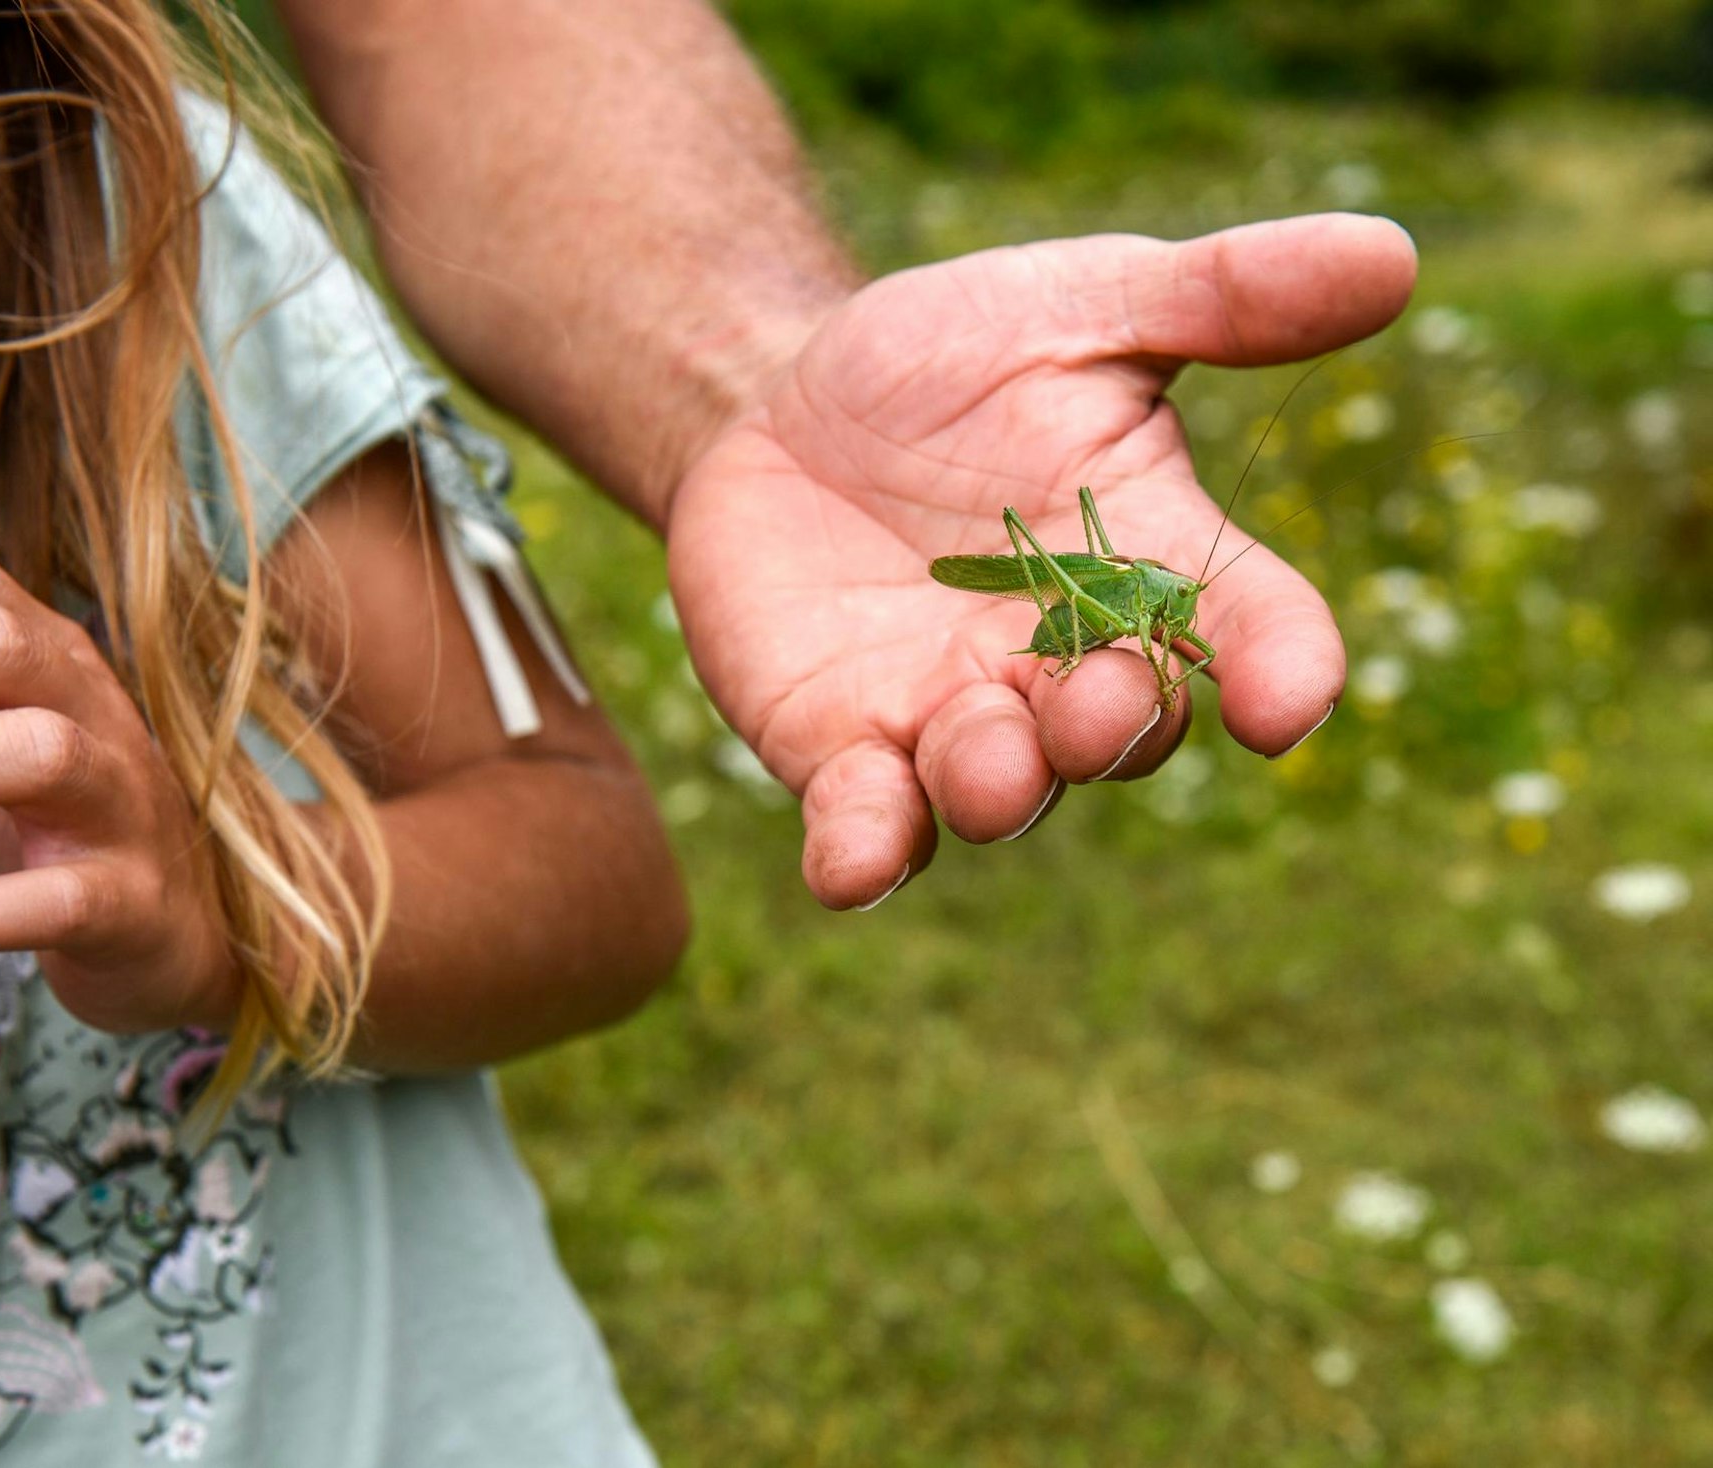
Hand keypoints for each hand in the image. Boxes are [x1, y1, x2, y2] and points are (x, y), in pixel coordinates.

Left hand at [667, 213, 1416, 907]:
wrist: (786, 397)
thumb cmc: (961, 360)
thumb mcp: (1085, 304)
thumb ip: (1223, 296)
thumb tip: (1393, 251)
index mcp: (1152, 562)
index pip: (1248, 626)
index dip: (1282, 665)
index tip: (1293, 700)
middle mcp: (1066, 663)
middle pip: (1123, 726)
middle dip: (1115, 723)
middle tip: (1097, 701)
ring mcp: (951, 716)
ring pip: (999, 785)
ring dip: (1001, 786)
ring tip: (991, 765)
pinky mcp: (842, 747)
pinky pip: (865, 820)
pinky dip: (863, 852)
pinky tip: (849, 870)